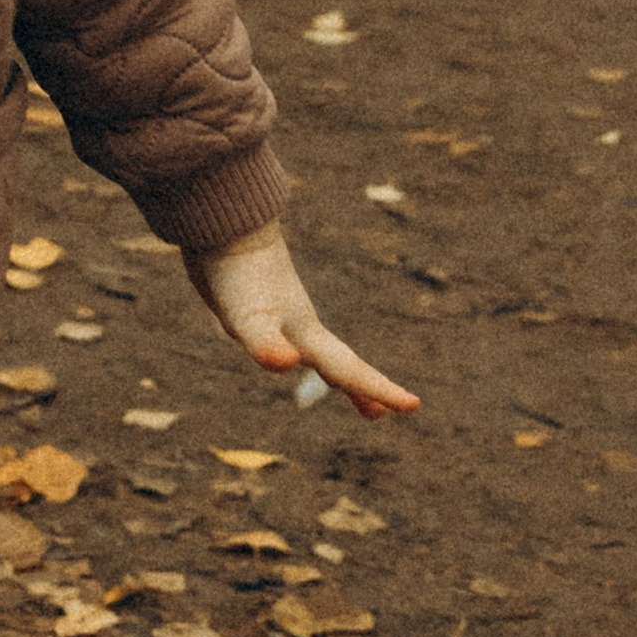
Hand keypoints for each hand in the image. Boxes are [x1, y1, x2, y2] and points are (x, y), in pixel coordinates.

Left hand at [185, 221, 418, 419]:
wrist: (221, 220)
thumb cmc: (237, 271)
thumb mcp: (248, 315)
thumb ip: (265, 342)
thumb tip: (288, 364)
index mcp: (305, 333)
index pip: (349, 370)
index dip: (378, 390)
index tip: (415, 406)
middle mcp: (297, 325)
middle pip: (336, 363)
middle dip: (359, 388)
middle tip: (378, 416)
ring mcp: (278, 313)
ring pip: (310, 349)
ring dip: (326, 369)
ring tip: (336, 385)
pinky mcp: (254, 303)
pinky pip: (280, 334)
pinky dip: (286, 346)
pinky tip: (283, 348)